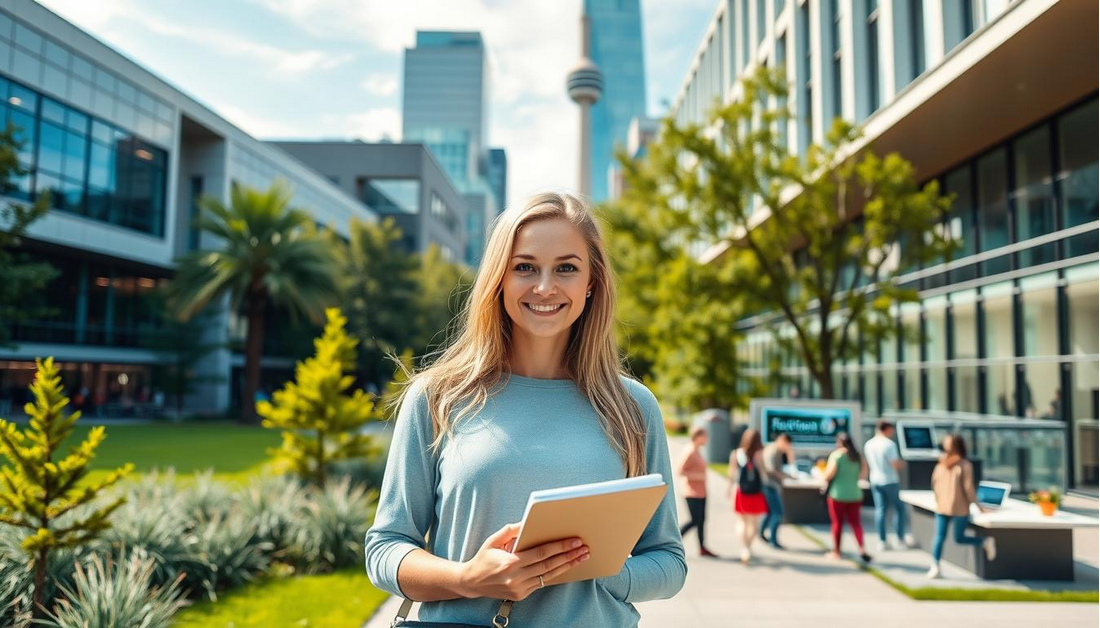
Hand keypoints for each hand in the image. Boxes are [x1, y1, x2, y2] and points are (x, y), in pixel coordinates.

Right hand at [458, 523, 589, 600]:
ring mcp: (519, 588)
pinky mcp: (521, 595)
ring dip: (567, 566)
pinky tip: (566, 566)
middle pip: (549, 565)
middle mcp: (516, 577)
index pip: (541, 553)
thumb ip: (511, 530)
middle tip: (584, 548)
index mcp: (510, 562)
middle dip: (569, 556)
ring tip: (581, 558)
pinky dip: (555, 573)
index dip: (560, 547)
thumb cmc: (483, 558)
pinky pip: (542, 583)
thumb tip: (527, 522)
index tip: (574, 541)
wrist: (472, 582)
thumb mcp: (493, 540)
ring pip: (549, 576)